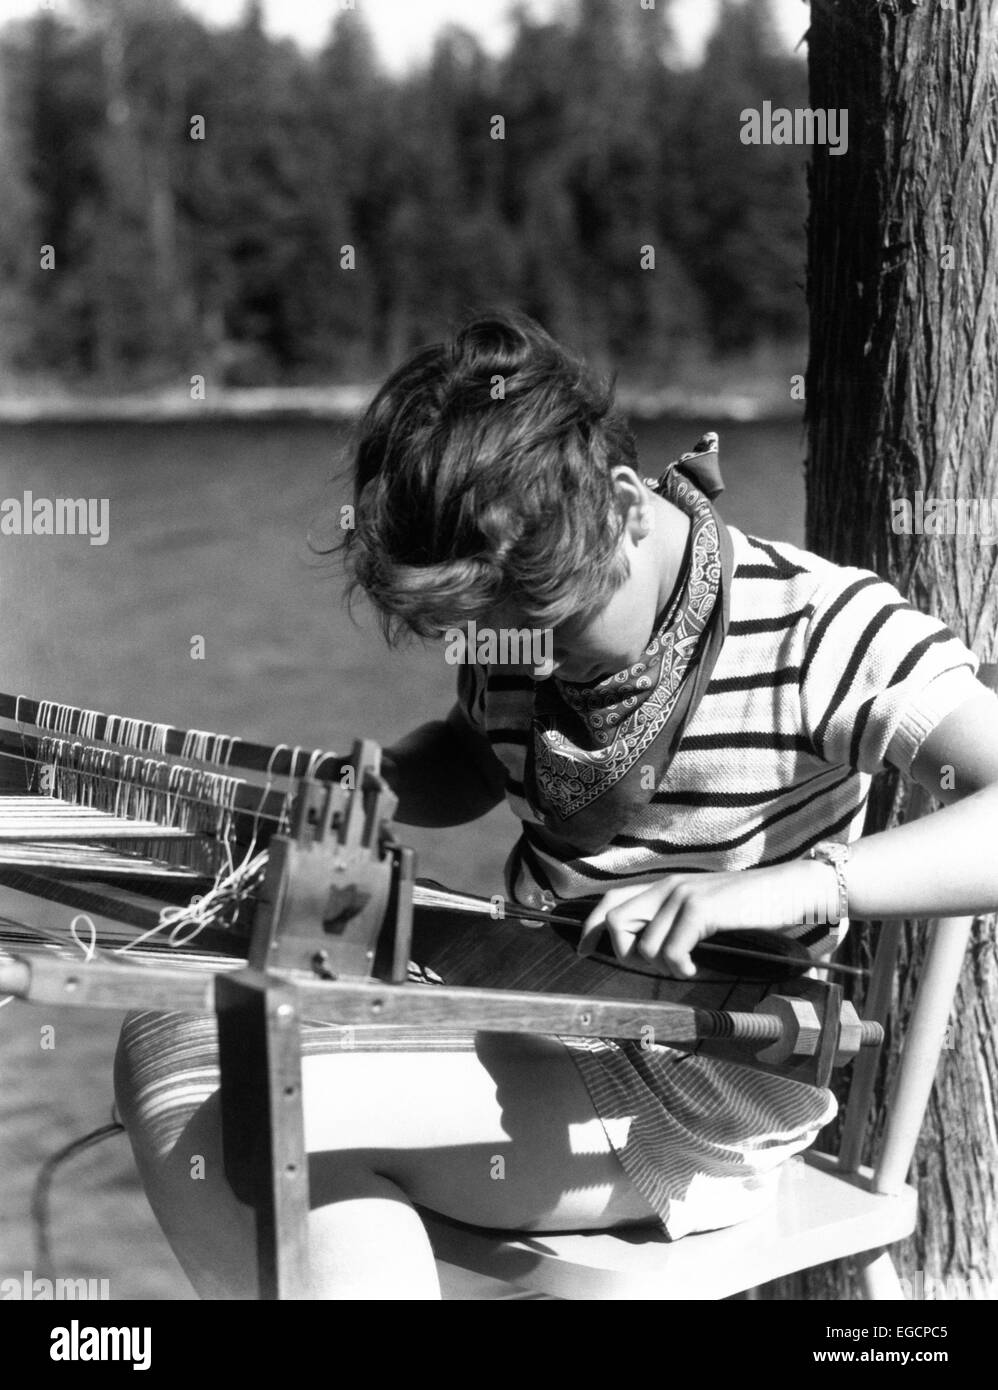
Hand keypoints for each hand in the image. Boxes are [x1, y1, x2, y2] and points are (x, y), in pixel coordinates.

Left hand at [577, 860, 835, 978]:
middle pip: (616, 920)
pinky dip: (679, 968)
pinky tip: (694, 969)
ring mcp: (683, 895)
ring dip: (661, 966)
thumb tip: (647, 946)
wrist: (790, 889)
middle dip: (623, 951)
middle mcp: (668, 885)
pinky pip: (671, 951)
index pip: (611, 899)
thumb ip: (674, 919)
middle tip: (650, 965)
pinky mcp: (700, 909)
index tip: (583, 950)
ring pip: (644, 944)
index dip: (591, 926)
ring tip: (685, 967)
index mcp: (665, 885)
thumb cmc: (749, 905)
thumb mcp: (703, 909)